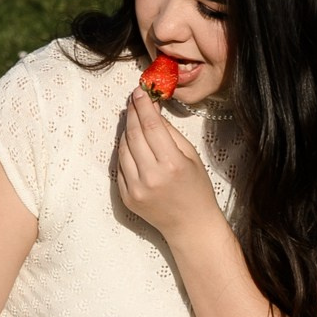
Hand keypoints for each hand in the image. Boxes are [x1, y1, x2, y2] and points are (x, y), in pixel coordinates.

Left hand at [112, 87, 221, 246]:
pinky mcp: (126, 197)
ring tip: (132, 118)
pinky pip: (120, 166)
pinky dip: (123, 150)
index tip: (139, 91)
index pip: (151, 126)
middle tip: (133, 99)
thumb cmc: (196, 188)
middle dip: (132, 113)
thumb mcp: (191, 155)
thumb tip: (151, 110)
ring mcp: (136, 188)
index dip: (143, 106)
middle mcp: (151, 176)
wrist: (190, 225)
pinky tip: (130, 141)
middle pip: (134, 134)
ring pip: (123, 148)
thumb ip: (170, 132)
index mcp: (171, 164)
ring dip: (126, 130)